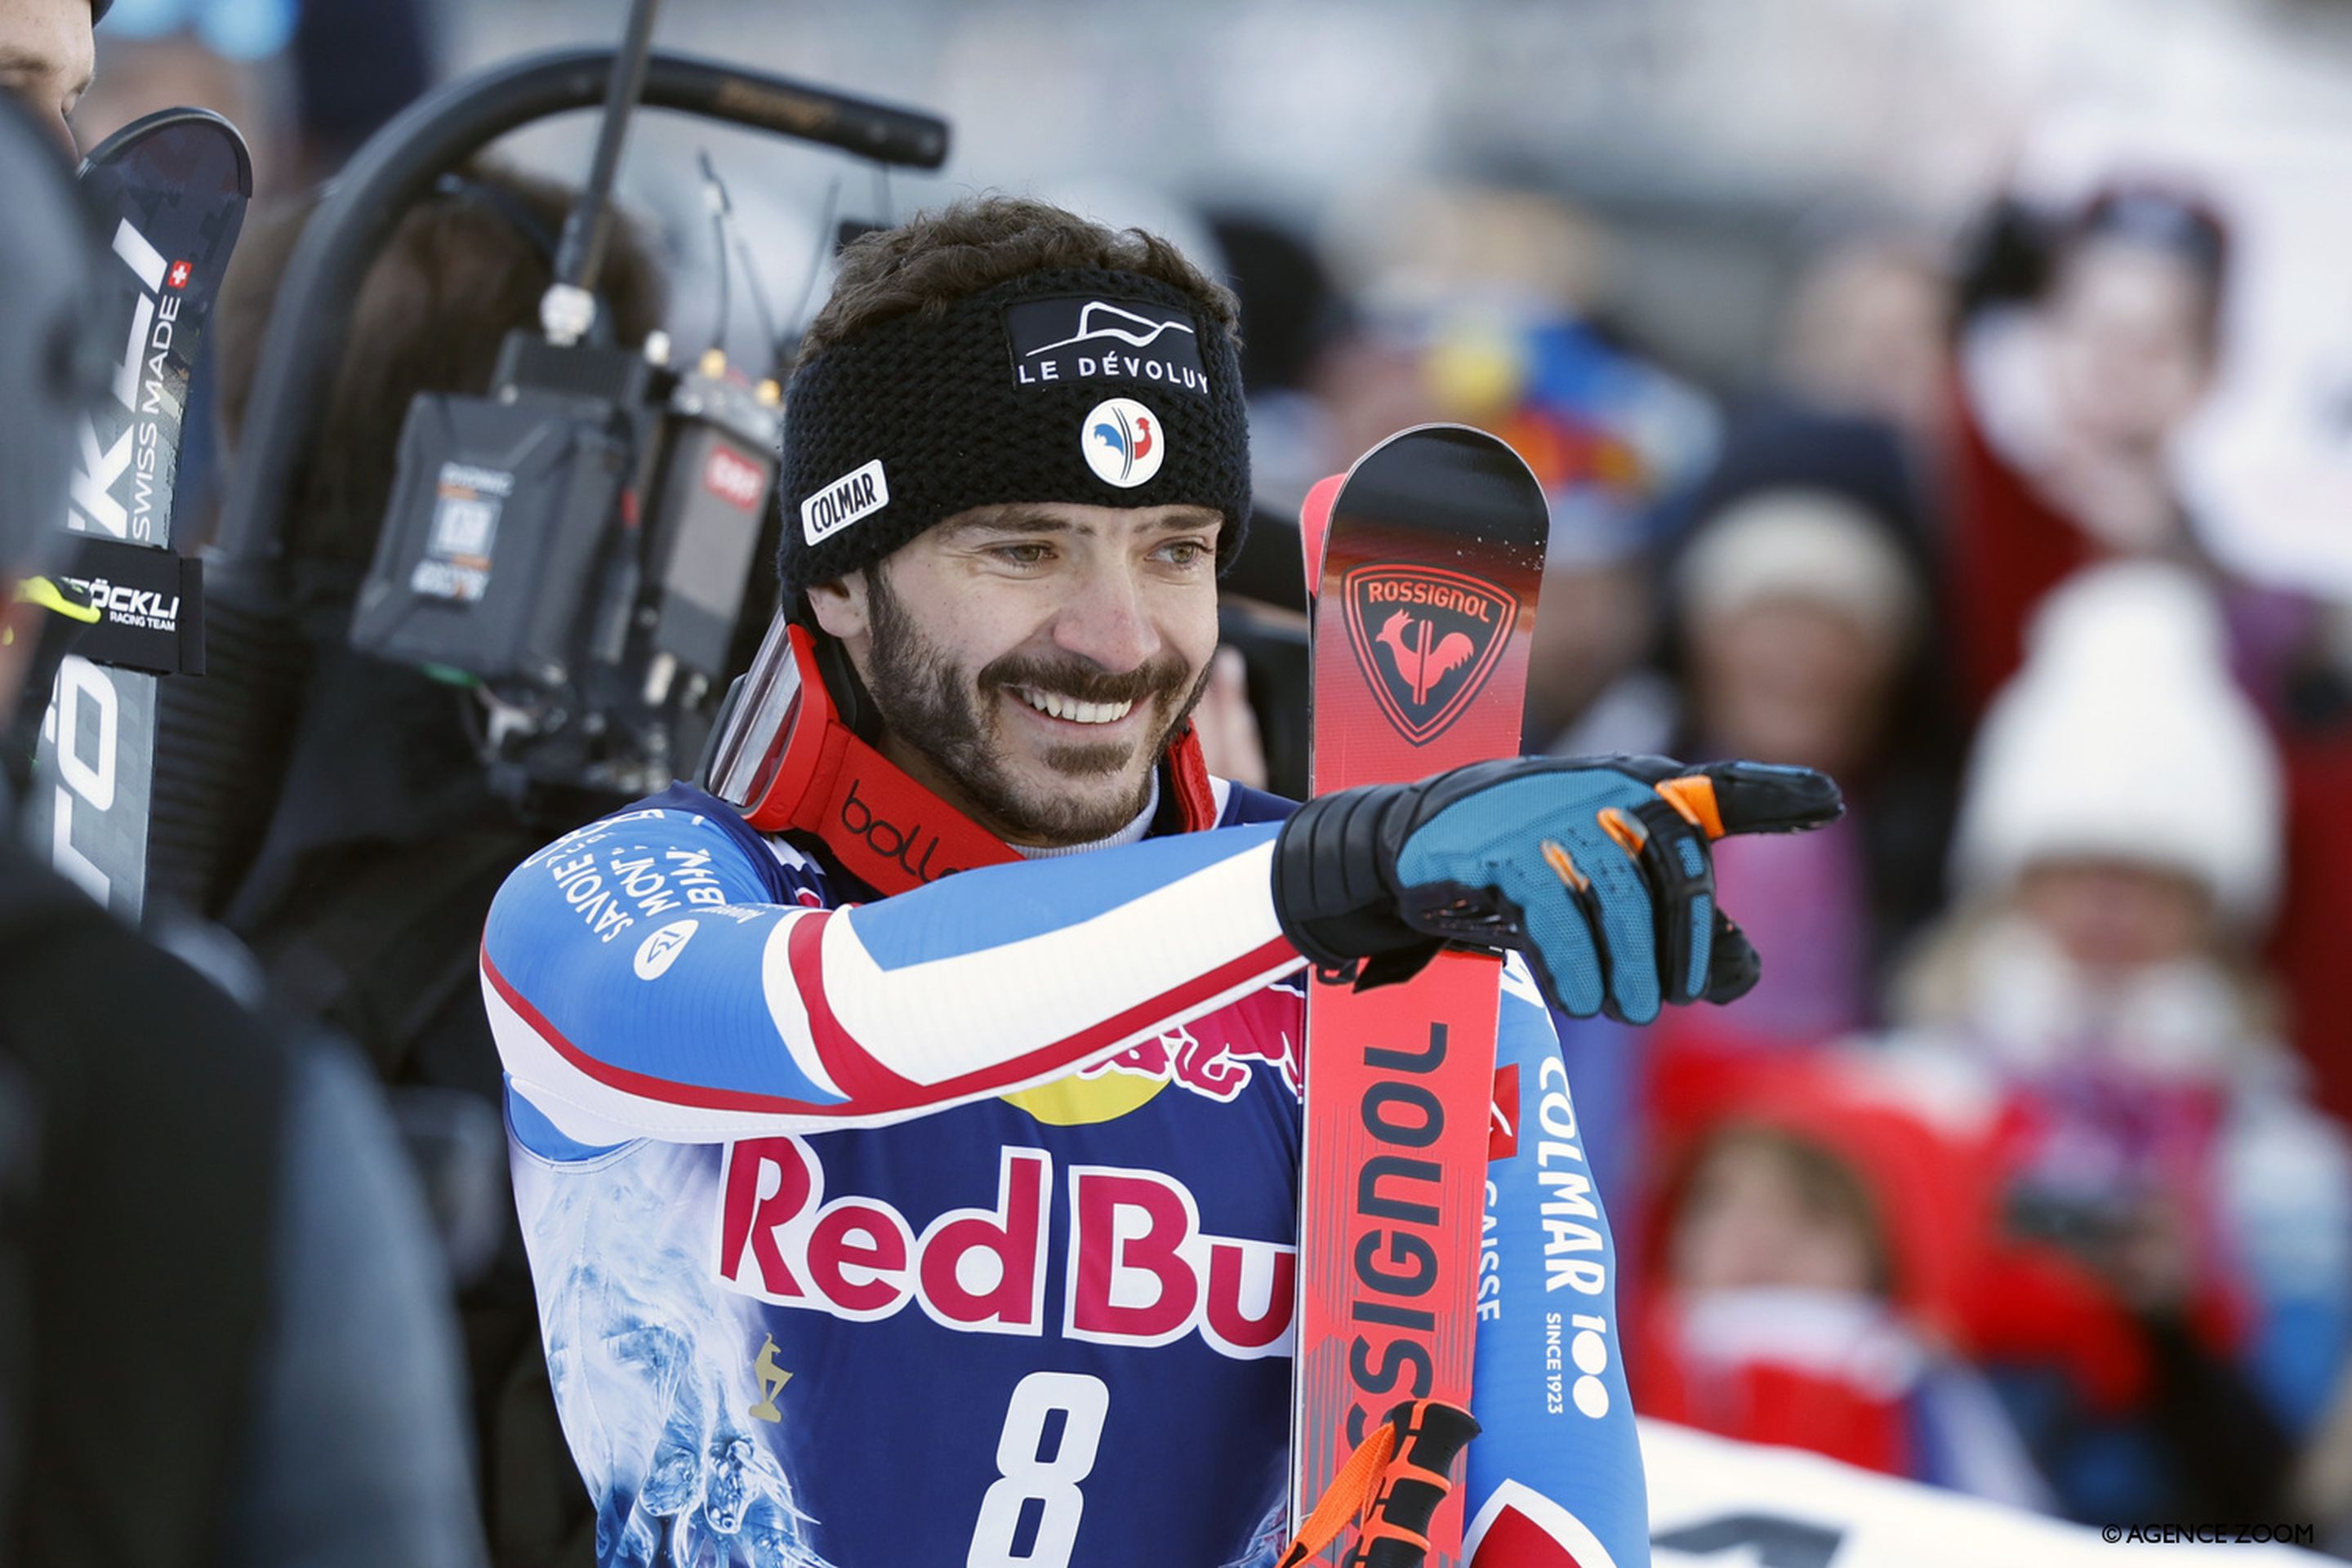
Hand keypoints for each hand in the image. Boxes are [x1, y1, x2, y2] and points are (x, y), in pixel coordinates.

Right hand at [1271, 756, 1841, 1022]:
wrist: (1416, 858)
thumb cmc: (1526, 874)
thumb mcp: (1606, 901)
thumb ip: (1681, 934)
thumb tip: (1742, 976)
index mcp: (1638, 789)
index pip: (1718, 788)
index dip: (1772, 794)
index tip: (1828, 802)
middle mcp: (1601, 788)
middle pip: (1676, 863)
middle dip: (1686, 940)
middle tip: (1675, 998)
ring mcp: (1549, 810)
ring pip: (1619, 896)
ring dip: (1630, 967)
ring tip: (1625, 1012)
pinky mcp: (1500, 845)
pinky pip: (1558, 914)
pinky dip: (1577, 965)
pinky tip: (1583, 998)